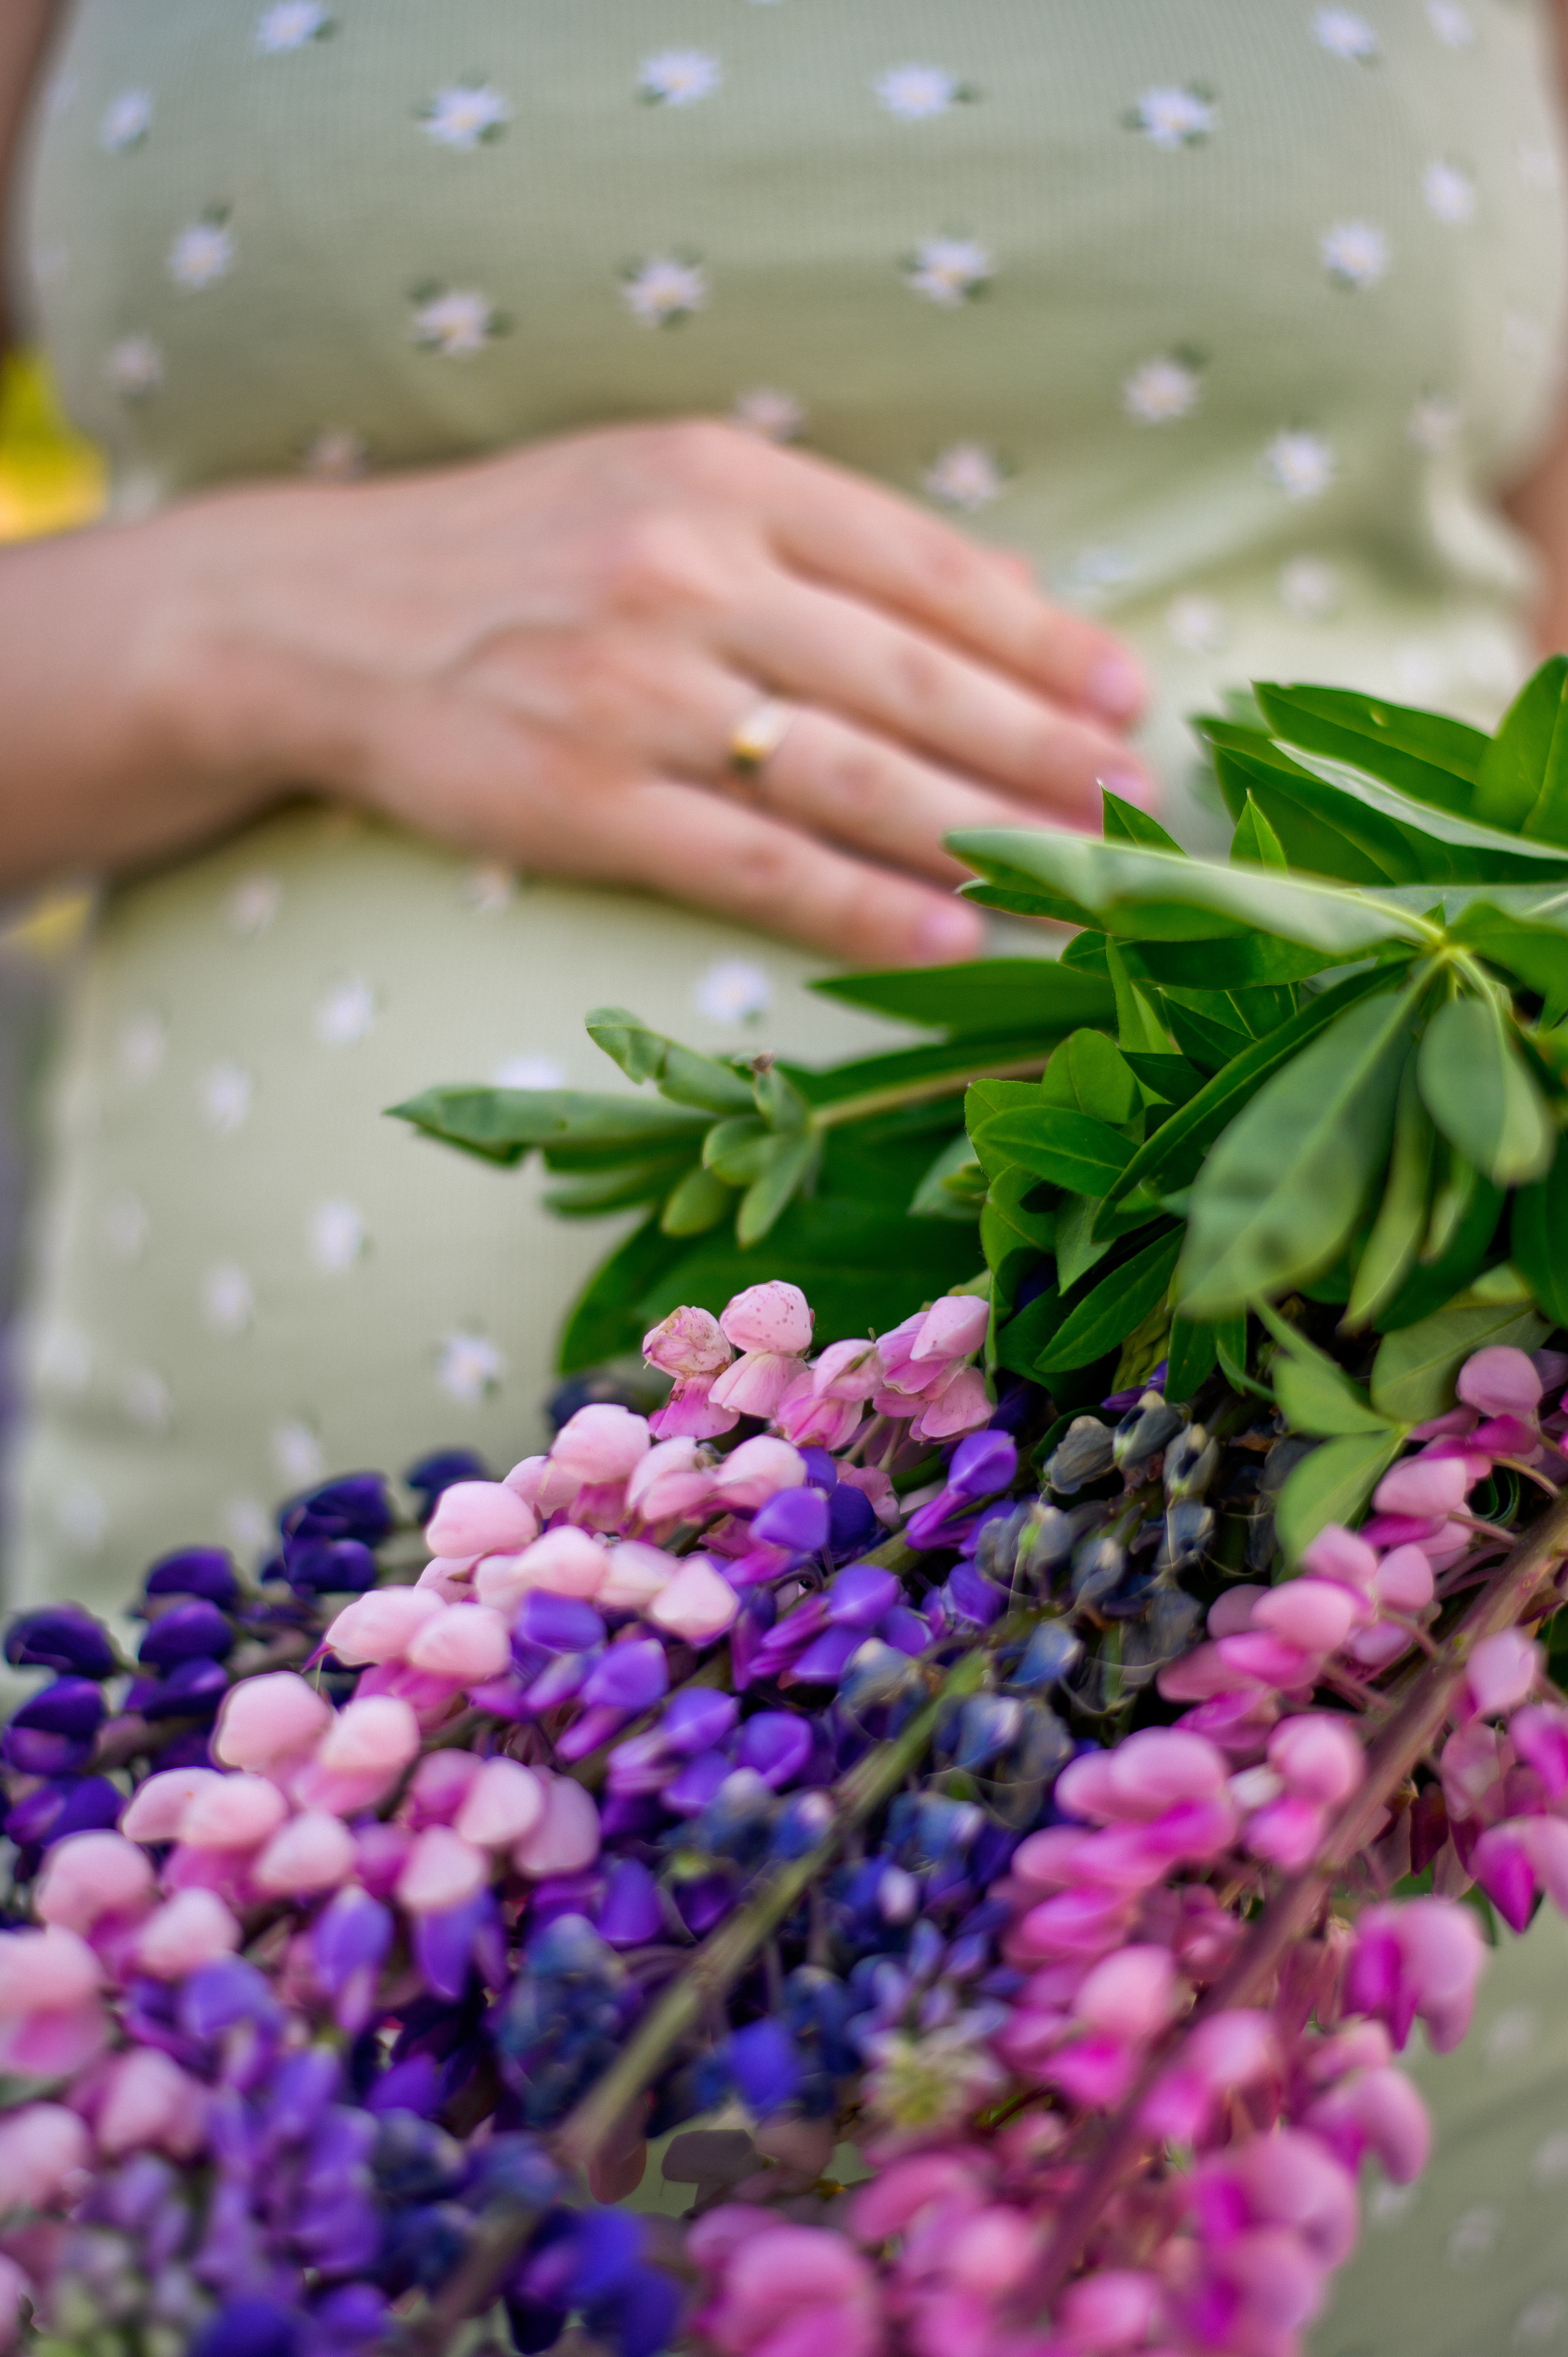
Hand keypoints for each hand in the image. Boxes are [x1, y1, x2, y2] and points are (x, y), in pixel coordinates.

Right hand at [151, 420, 1154, 962]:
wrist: (316, 618)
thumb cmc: (515, 555)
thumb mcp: (656, 485)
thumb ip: (805, 535)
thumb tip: (982, 612)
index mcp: (723, 478)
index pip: (925, 565)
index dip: (1043, 638)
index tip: (1128, 696)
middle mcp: (691, 575)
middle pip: (914, 678)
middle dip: (1044, 753)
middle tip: (1136, 810)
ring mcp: (638, 695)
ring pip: (854, 775)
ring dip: (985, 836)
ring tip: (1080, 878)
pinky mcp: (586, 802)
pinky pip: (758, 864)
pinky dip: (865, 906)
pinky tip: (951, 936)